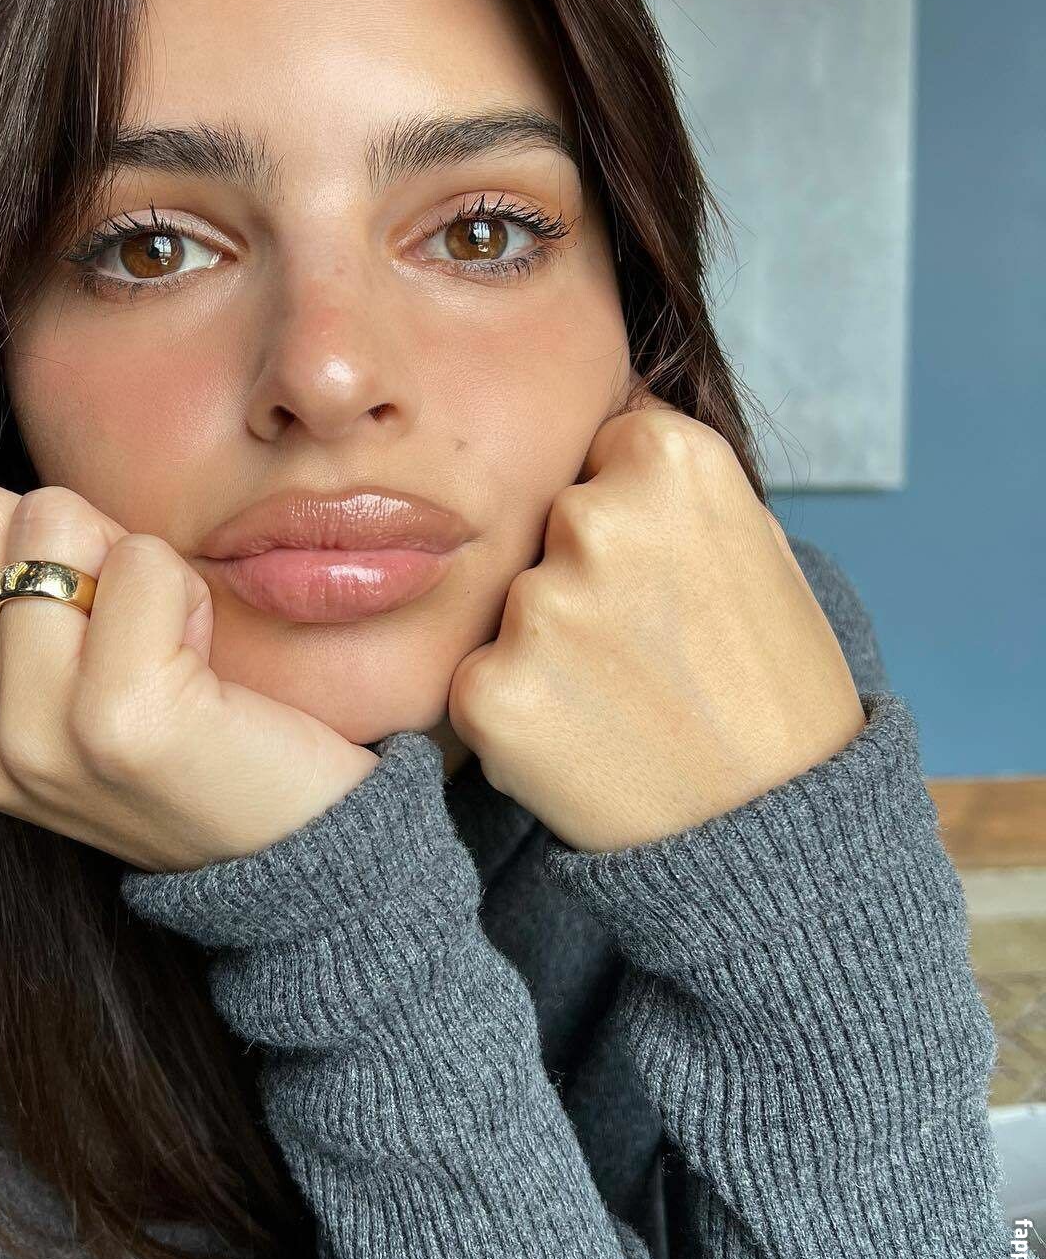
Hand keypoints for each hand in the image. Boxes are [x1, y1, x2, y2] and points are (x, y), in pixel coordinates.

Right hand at [0, 482, 377, 871]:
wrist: (287, 851)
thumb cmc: (177, 730)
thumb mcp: (44, 685)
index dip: (1, 541)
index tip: (66, 618)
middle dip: (64, 539)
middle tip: (121, 626)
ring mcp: (32, 736)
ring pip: (51, 518)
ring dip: (130, 561)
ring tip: (164, 650)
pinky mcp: (118, 720)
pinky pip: (140, 557)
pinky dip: (185, 587)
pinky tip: (199, 667)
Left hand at [446, 388, 867, 852]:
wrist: (778, 833)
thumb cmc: (773, 686)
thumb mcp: (757, 544)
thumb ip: (668, 484)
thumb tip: (602, 426)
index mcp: (672, 460)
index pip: (602, 448)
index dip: (634, 516)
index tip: (671, 573)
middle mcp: (596, 518)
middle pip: (551, 523)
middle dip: (584, 575)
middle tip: (653, 650)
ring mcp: (539, 606)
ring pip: (514, 602)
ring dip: (549, 646)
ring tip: (628, 701)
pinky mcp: (489, 690)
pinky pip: (480, 677)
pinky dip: (517, 711)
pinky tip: (585, 742)